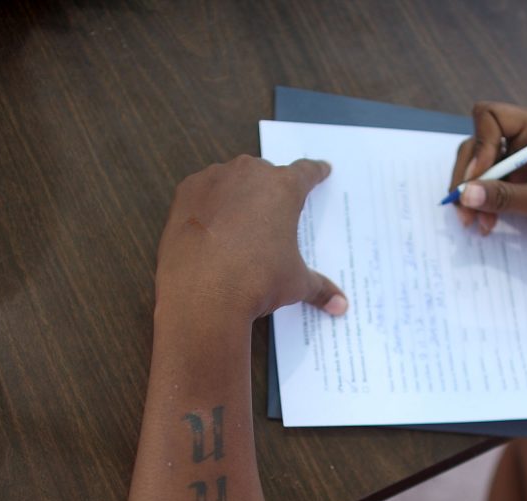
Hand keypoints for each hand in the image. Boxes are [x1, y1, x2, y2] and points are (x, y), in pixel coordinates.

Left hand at [156, 155, 346, 322]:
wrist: (202, 292)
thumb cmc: (255, 281)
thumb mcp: (295, 284)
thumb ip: (319, 288)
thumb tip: (340, 305)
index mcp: (283, 188)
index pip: (306, 172)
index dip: (315, 172)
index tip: (321, 170)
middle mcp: (249, 174)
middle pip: (266, 173)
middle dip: (269, 190)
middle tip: (272, 213)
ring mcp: (215, 179)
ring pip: (232, 179)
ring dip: (237, 194)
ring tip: (238, 224)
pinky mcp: (186, 192)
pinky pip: (203, 192)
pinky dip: (208, 205)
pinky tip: (210, 227)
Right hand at [450, 102, 526, 257]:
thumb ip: (505, 197)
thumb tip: (465, 193)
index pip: (491, 117)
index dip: (479, 146)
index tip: (478, 178)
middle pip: (478, 143)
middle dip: (469, 176)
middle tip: (463, 208)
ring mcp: (522, 160)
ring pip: (479, 168)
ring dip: (472, 195)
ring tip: (476, 223)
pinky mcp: (519, 182)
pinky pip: (489, 187)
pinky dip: (482, 204)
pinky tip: (487, 225)